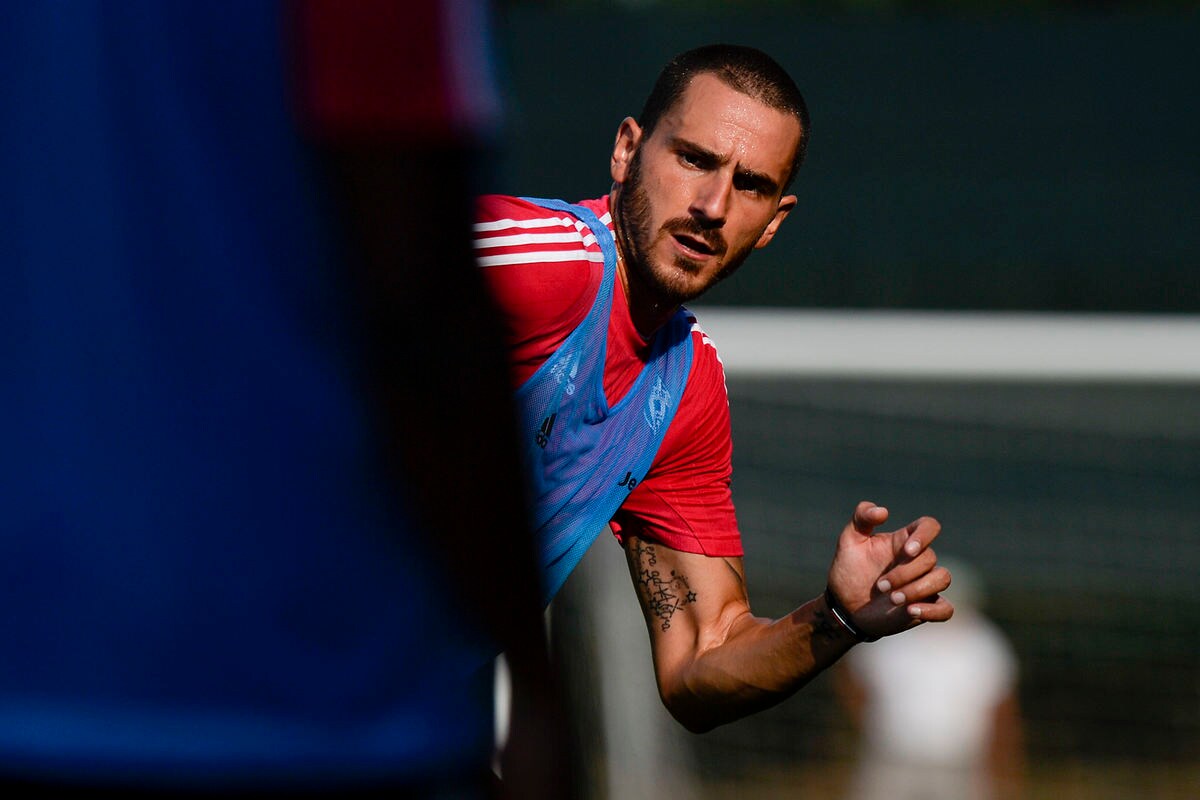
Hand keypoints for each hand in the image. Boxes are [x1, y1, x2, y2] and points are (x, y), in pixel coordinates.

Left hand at [826, 501, 952, 638]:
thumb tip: (883, 511)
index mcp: (903, 542)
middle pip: (930, 557)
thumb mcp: (849, 540)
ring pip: (942, 579)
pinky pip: (946, 609)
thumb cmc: (849, 570)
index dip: (924, 536)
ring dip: (918, 590)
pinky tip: (911, 611)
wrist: (844, 605)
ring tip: (893, 599)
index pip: (929, 526)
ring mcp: (925, 584)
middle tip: (880, 586)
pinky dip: (932, 610)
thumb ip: (861, 518)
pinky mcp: (926, 607)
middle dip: (904, 573)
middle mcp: (918, 561)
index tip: (907, 551)